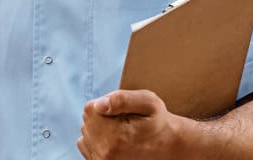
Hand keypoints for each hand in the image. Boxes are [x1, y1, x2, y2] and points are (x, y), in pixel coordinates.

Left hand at [76, 90, 192, 158]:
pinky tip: (114, 142)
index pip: (91, 108)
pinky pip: (84, 144)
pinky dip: (96, 140)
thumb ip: (122, 99)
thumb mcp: (149, 102)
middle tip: (126, 124)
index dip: (106, 105)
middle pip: (87, 121)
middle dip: (103, 118)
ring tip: (122, 134)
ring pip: (86, 133)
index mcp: (115, 137)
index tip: (124, 114)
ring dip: (100, 130)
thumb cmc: (158, 123)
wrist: (168, 147)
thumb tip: (99, 105)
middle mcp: (106, 153)